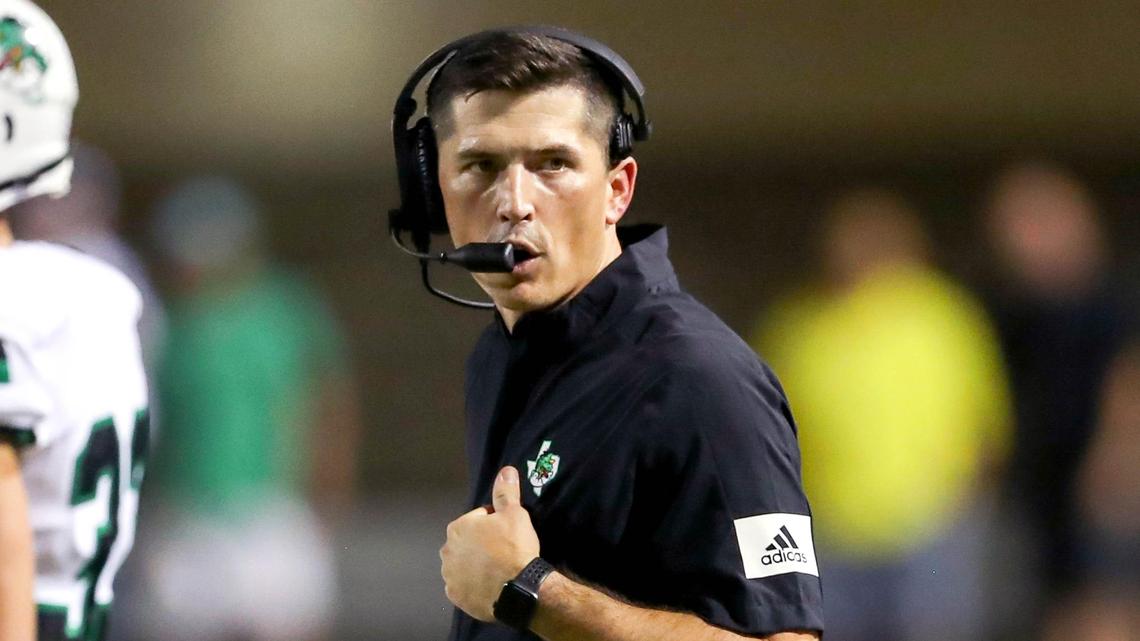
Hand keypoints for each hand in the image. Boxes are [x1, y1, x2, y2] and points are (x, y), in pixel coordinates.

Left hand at [440, 466, 540, 620]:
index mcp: (458, 527)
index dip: (495, 524)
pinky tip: (489, 585)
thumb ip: (506, 492)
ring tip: (498, 570)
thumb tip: (506, 470)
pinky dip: (473, 585)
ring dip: (476, 565)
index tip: (508, 533)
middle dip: (482, 544)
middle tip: (504, 551)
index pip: (478, 519)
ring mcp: (449, 575)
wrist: (517, 588)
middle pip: (468, 542)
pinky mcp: (455, 596)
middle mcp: (447, 550)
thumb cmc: (514, 547)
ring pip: (464, 564)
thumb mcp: (514, 514)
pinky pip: (464, 586)